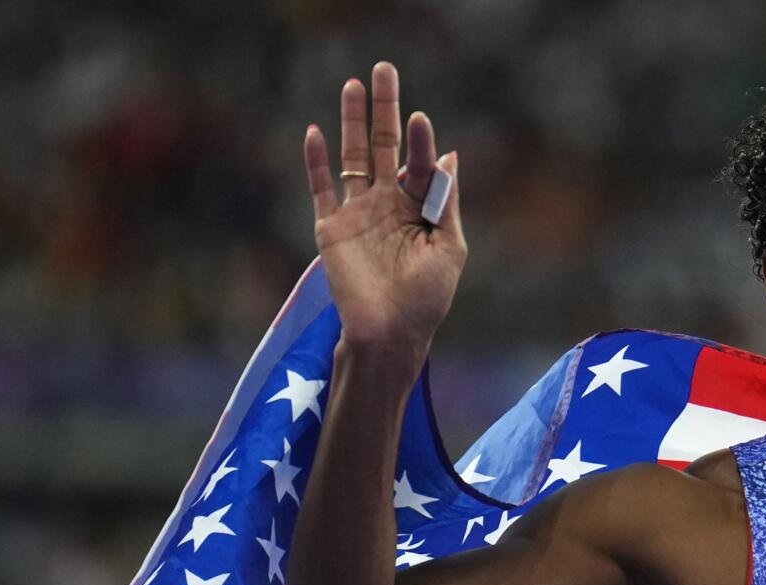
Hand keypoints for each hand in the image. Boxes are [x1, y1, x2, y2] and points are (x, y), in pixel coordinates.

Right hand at [303, 61, 466, 352]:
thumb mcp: (449, 248)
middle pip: (383, 144)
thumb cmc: (427, 298)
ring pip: (352, 156)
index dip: (420, 142)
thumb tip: (449, 154)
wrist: (391, 334)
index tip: (420, 120)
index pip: (419, 162)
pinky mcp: (331, 227)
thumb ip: (446, 201)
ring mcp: (358, 212)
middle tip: (385, 69)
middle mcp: (388, 203)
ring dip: (352, 121)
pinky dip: (317, 161)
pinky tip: (315, 131)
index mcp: (419, 208)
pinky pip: (321, 187)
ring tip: (354, 83)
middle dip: (385, 108)